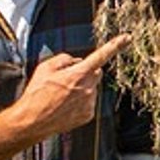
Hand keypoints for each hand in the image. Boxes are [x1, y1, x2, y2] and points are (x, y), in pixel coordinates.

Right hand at [12, 34, 128, 138]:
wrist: (32, 121)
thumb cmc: (36, 94)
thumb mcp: (44, 68)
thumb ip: (64, 59)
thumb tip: (76, 61)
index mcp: (78, 74)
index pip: (101, 56)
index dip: (115, 45)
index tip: (127, 38)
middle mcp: (88, 88)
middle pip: (96, 73)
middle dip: (86, 72)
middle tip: (68, 78)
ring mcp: (89, 103)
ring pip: (92, 88)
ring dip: (82, 88)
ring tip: (61, 96)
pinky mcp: (88, 115)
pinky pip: (89, 102)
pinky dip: (81, 101)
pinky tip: (65, 105)